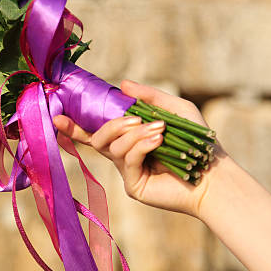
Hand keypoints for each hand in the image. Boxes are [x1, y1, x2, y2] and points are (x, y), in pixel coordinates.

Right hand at [53, 80, 222, 215]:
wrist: (214, 174)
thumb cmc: (197, 142)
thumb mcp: (174, 110)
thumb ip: (148, 97)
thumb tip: (121, 85)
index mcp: (127, 138)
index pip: (94, 133)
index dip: (73, 127)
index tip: (57, 117)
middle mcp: (123, 156)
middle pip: (97, 139)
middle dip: (112, 125)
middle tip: (136, 119)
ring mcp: (127, 171)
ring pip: (111, 148)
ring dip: (133, 134)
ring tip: (158, 131)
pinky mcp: (133, 185)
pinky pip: (126, 159)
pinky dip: (140, 145)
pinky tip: (158, 140)